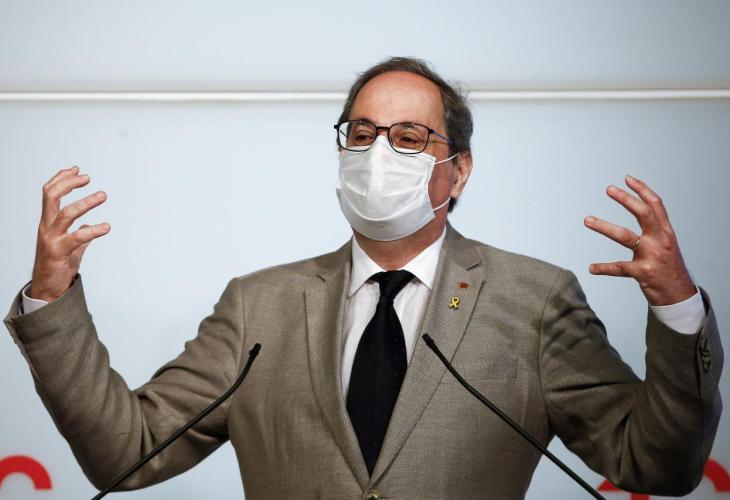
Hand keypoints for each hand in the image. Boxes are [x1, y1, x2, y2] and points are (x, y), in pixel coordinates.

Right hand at [29, 166, 109, 301]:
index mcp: (48, 222)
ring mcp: (51, 239)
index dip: (62, 179)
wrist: (48, 288)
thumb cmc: (57, 265)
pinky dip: (94, 230)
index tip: (77, 170)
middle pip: (51, 196)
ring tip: (103, 195)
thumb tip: (88, 226)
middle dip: (69, 183)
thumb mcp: (69, 246)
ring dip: (86, 202)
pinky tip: (106, 226)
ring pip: (66, 213)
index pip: (49, 193)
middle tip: (87, 177)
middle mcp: (47, 227)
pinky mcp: (59, 252)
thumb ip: (79, 234)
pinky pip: (77, 237)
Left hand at [584, 175, 695, 305]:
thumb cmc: (668, 268)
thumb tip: (641, 209)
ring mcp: (651, 256)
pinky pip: (619, 268)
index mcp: (666, 232)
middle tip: (609, 189)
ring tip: (587, 219)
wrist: (679, 296)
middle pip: (643, 214)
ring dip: (604, 226)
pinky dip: (604, 268)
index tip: (627, 178)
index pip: (656, 205)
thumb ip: (655, 229)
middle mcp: (660, 241)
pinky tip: (591, 267)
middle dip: (626, 199)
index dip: (642, 190)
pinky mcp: (643, 273)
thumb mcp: (667, 244)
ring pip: (625, 236)